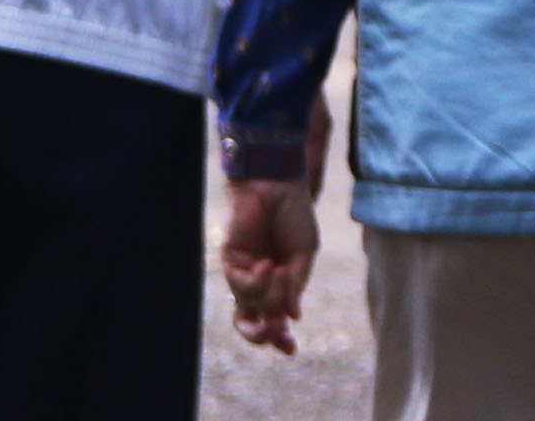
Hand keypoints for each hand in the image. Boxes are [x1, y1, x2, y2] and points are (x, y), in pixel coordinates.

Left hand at [222, 103, 325, 352]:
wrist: (276, 184)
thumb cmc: (294, 215)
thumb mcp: (305, 254)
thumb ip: (297, 286)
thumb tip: (293, 318)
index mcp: (279, 283)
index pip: (274, 320)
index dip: (280, 338)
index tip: (292, 349)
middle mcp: (258, 282)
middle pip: (252, 324)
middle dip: (265, 335)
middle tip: (278, 332)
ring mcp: (243, 273)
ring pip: (249, 308)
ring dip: (269, 297)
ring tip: (281, 273)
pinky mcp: (230, 261)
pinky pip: (241, 286)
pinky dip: (258, 282)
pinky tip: (268, 264)